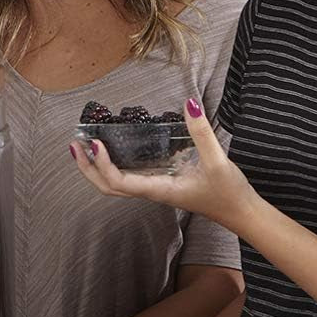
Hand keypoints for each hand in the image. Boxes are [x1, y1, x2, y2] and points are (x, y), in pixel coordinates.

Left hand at [69, 98, 258, 233]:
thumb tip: (189, 103)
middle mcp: (152, 191)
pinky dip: (116, 164)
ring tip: (85, 145)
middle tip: (75, 145)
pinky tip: (115, 147)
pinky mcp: (164, 183)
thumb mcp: (217, 160)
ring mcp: (156, 188)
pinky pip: (131, 176)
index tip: (95, 144)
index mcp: (159, 189)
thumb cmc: (229, 193)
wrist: (241, 213)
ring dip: (97, 167)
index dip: (102, 165)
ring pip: (117, 183)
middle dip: (88, 168)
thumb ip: (202, 132)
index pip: (119, 182)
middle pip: (108, 187)